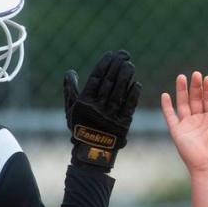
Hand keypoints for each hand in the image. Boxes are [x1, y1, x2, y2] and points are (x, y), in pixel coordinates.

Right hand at [63, 49, 141, 170]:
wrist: (92, 152)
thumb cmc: (80, 127)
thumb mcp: (71, 109)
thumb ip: (70, 90)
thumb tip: (70, 72)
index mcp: (84, 102)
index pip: (96, 78)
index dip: (104, 65)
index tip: (111, 54)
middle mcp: (98, 108)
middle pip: (109, 82)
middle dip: (117, 66)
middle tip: (124, 55)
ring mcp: (111, 116)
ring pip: (119, 92)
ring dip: (126, 77)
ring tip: (130, 65)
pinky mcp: (122, 124)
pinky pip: (129, 106)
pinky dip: (133, 94)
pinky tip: (137, 83)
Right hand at [161, 72, 207, 173]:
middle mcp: (200, 119)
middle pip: (196, 98)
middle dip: (196, 86)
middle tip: (196, 74)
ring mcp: (188, 124)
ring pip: (183, 103)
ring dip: (182, 91)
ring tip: (181, 77)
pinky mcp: (177, 131)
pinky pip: (170, 116)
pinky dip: (167, 106)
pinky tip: (166, 95)